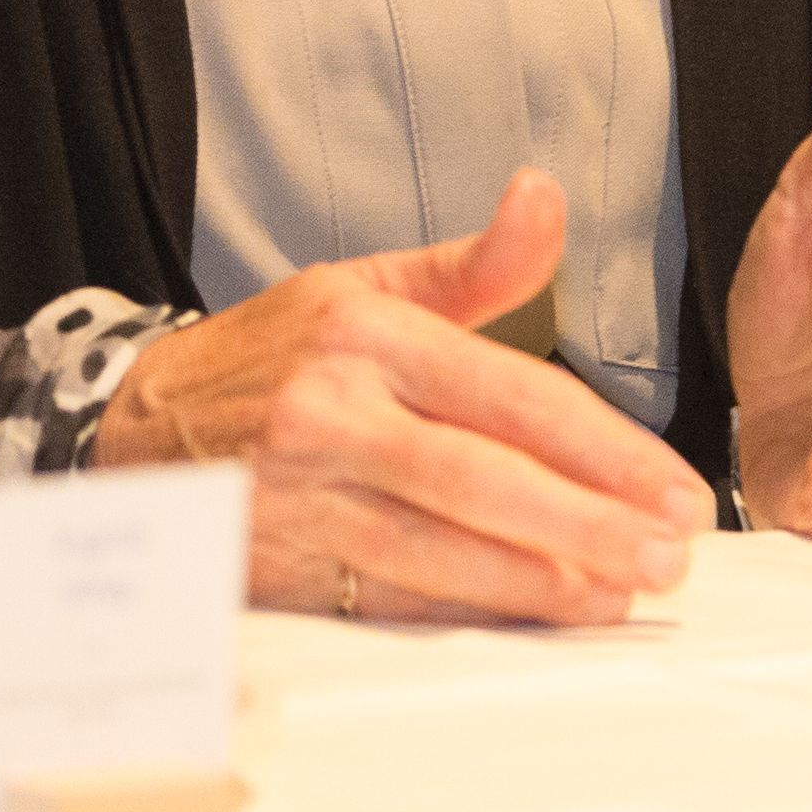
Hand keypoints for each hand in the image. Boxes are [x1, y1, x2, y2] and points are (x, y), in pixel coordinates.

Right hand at [95, 169, 711, 625]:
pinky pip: (390, 596)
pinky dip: (470, 610)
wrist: (136, 428)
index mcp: (364, 335)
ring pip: (439, 547)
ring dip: (541, 580)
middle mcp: (330, 412)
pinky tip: (535, 614)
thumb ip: (473, 265)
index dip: (605, 447)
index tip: (675, 487)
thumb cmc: (270, 359)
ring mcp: (300, 494)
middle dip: (590, 522)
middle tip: (671, 553)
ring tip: (621, 591)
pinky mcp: (279, 562)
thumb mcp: (363, 290)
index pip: (510, 394)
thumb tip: (544, 197)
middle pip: (483, 478)